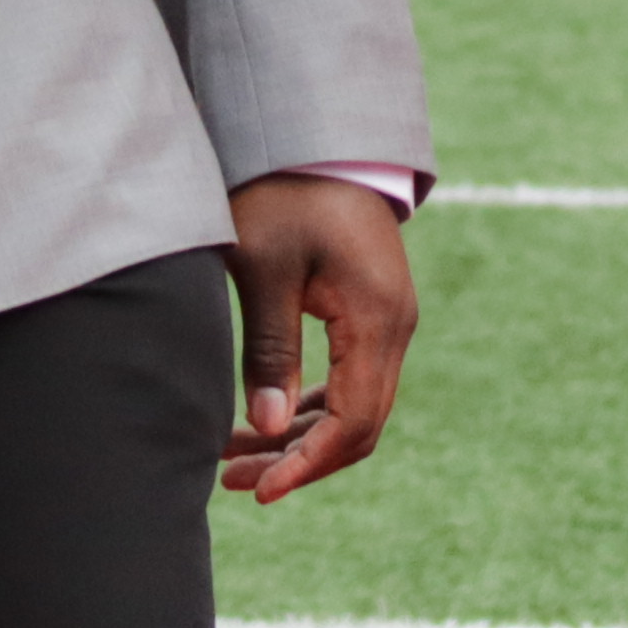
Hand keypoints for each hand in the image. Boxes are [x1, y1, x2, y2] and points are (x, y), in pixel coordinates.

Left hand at [220, 175, 415, 501]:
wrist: (312, 136)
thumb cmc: (281, 192)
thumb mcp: (263, 267)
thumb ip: (269, 347)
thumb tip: (264, 428)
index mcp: (377, 317)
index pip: (353, 421)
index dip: (307, 465)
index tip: (257, 491)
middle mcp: (395, 325)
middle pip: (359, 424)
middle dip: (298, 460)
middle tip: (232, 482)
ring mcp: (387, 319)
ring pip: (354, 406)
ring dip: (299, 439)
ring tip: (232, 460)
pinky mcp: (370, 312)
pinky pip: (349, 380)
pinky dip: (308, 408)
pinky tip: (259, 421)